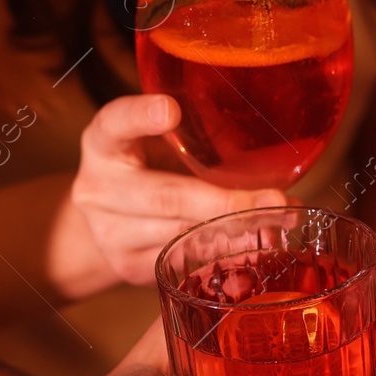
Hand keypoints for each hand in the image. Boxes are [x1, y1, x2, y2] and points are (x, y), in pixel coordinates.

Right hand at [68, 94, 286, 286]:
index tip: (170, 110)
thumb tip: (270, 145)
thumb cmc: (148, 168)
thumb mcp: (155, 143)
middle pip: (166, 197)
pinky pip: (183, 259)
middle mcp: (98, 188)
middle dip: (227, 202)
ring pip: (181, 234)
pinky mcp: (128, 265)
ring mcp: (109, 232)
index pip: (115, 123)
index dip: (140, 116)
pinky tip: (252, 244)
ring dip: (236, 230)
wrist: (108, 220)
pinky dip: (223, 251)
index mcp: (104, 143)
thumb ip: (189, 134)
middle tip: (275, 200)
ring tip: (277, 223)